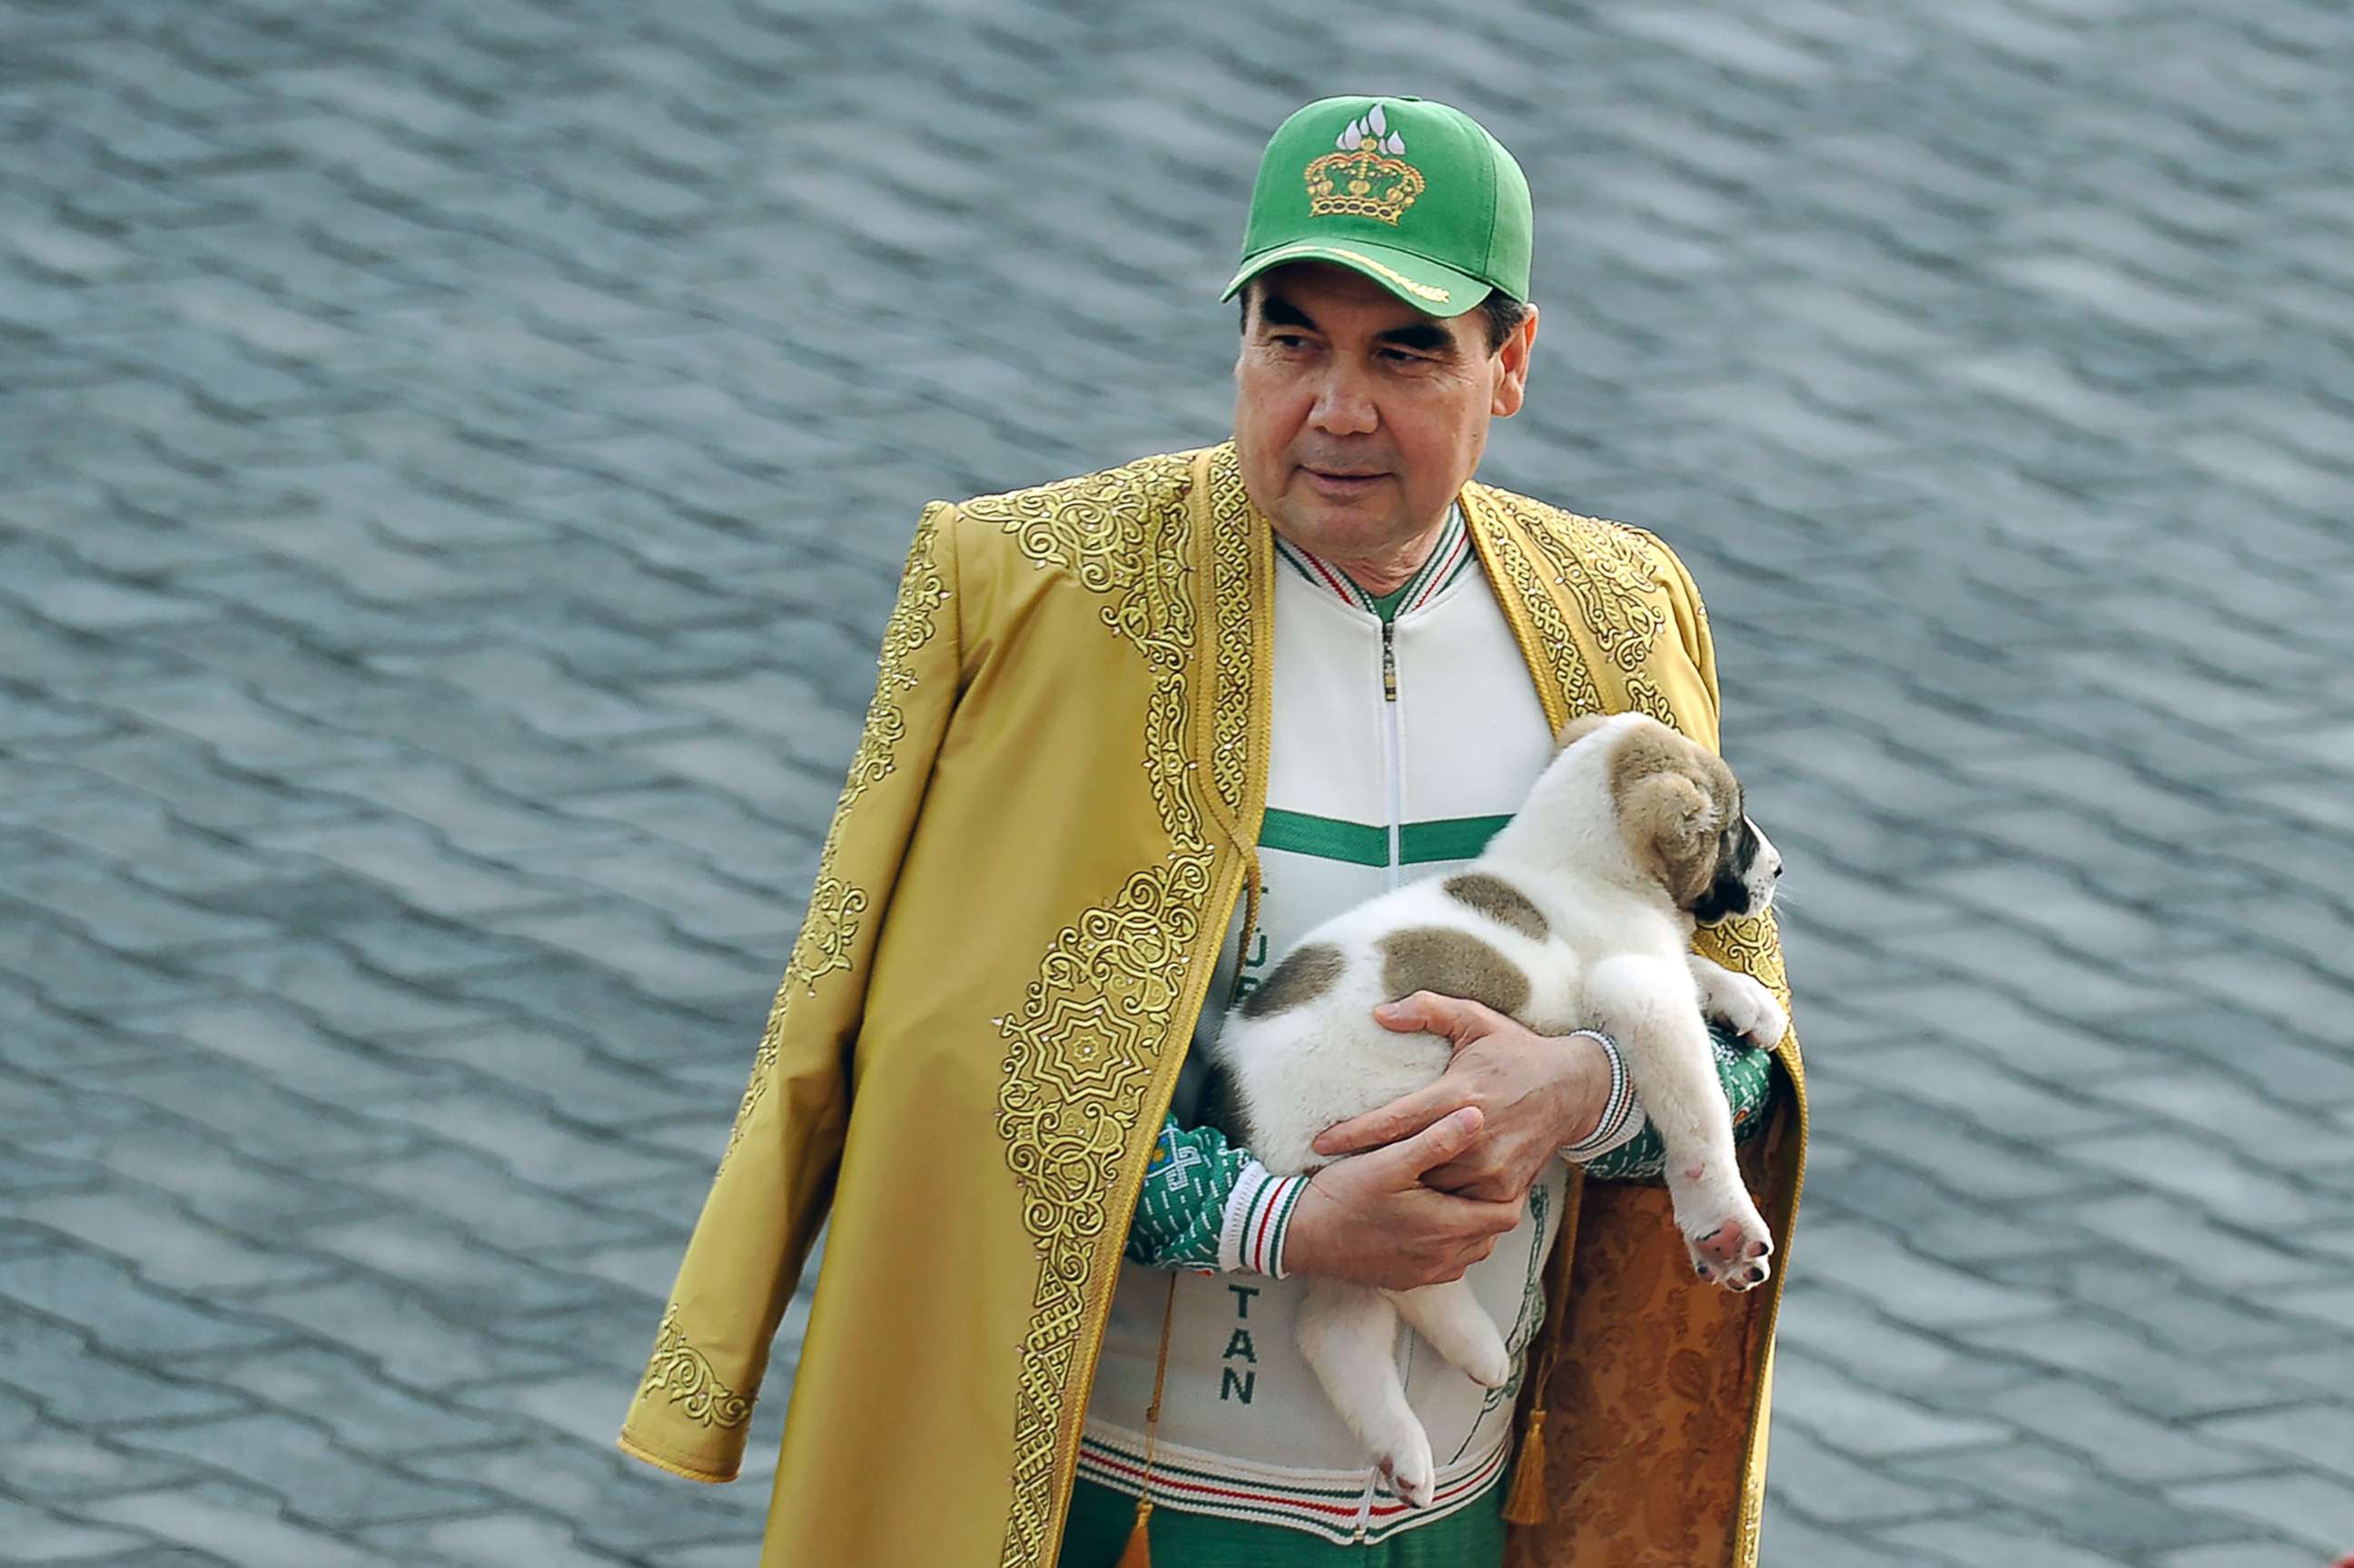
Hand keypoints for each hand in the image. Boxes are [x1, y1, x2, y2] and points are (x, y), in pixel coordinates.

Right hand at [1281, 1106, 1527, 1290]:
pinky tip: (1430, 1216)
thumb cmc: (1343, 1196)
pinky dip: (1450, 1241)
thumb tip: (1478, 1115)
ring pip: (1472, 1249)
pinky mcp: (1409, 1280)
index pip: (1507, 1213)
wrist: (1300, 1237)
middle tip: (1480, 1173)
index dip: (1511, 1187)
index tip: (1498, 1162)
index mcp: (1446, 1227)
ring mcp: (1426, 1274)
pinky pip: (1448, 1263)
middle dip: (1492, 1204)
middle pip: (1493, 1233)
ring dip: (1471, 1223)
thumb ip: (1437, 1140)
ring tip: (1455, 1191)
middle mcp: (1444, 1258)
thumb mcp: (1390, 1161)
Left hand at [1311, 991, 1611, 1202]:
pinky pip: (1459, 1206)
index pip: (1395, 1119)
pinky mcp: (1506, 1191)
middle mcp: (1473, 1135)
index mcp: (1459, 1093)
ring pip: (1431, 1189)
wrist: (1572, 1088)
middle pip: (1408, 1161)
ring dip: (1401, 1191)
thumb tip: (1379, 1013)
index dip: (1354, 1133)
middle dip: (1370, 1168)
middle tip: (1328, 1177)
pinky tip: (1408, 1208)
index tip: (1320, 1143)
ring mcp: (1491, 1168)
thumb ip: (1427, 1010)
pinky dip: (1435, 1205)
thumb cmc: (1514, 1052)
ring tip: (1360, 1193)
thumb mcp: (1475, 1019)